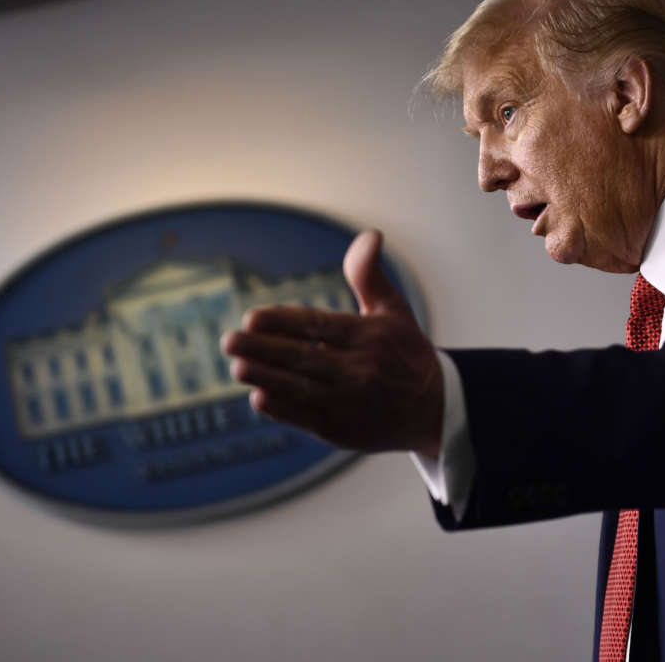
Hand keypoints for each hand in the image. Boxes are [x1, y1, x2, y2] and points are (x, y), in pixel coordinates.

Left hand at [220, 229, 442, 457]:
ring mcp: (349, 403)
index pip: (318, 326)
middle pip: (302, 358)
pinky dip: (281, 409)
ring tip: (236, 367)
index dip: (283, 322)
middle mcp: (359, 370)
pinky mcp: (342, 431)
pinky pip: (305, 418)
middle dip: (262, 349)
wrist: (435, 408)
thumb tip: (370, 234)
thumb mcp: (393, 310)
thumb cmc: (406, 352)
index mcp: (368, 337)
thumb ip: (370, 275)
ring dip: (264, 378)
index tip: (252, 317)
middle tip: (229, 341)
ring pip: (299, 389)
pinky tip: (259, 397)